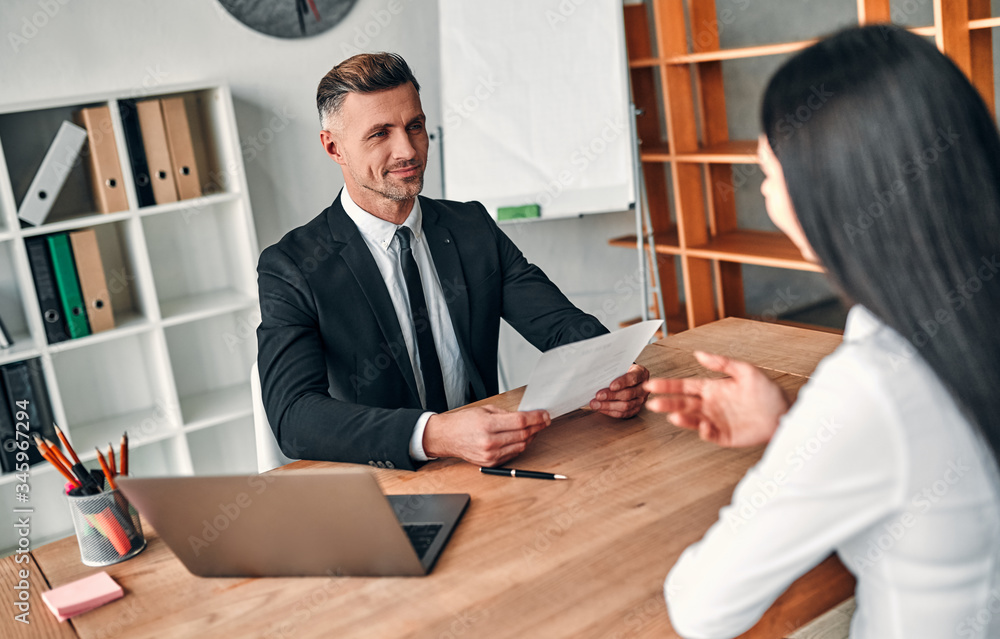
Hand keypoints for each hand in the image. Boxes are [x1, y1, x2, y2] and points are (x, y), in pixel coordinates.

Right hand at [423, 405, 550, 466]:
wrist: (446, 437)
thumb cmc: (463, 422)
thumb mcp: (485, 410)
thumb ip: (506, 414)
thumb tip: (527, 416)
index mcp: (487, 425)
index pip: (520, 422)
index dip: (536, 418)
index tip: (545, 415)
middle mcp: (489, 442)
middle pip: (523, 434)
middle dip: (538, 427)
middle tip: (544, 421)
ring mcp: (490, 455)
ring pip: (521, 446)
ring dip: (531, 437)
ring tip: (535, 428)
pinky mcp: (491, 463)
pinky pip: (513, 454)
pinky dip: (521, 445)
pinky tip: (523, 438)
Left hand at [589, 364, 649, 418]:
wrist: (631, 378)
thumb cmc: (624, 371)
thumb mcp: (621, 367)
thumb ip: (614, 371)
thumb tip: (598, 378)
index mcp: (641, 373)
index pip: (633, 378)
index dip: (622, 382)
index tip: (611, 386)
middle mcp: (644, 388)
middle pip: (628, 394)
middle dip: (611, 396)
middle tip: (598, 396)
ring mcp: (641, 400)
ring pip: (626, 406)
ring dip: (608, 406)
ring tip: (596, 404)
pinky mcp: (636, 409)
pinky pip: (624, 413)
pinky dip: (611, 412)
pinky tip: (601, 409)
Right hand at [644, 351, 788, 446]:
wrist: (785, 414)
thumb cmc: (768, 392)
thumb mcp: (746, 371)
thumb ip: (722, 362)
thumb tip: (698, 353)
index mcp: (712, 388)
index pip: (685, 386)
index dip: (668, 386)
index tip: (652, 384)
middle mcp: (710, 404)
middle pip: (683, 403)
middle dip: (667, 402)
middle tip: (653, 403)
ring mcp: (716, 421)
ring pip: (693, 419)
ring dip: (681, 418)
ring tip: (672, 415)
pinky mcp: (725, 436)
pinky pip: (710, 434)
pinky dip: (704, 431)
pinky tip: (702, 426)